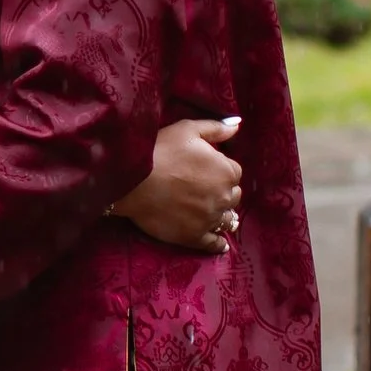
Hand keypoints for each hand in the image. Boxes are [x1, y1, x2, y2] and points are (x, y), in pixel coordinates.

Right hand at [114, 115, 241, 255]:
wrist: (133, 181)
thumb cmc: (160, 151)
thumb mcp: (188, 130)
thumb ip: (215, 128)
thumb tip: (237, 126)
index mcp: (226, 170)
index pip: (234, 172)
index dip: (221, 170)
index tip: (206, 169)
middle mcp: (223, 197)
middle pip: (232, 196)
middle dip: (222, 192)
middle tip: (204, 188)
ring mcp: (209, 219)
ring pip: (226, 219)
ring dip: (221, 214)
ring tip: (210, 212)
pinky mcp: (194, 236)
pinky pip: (213, 243)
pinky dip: (218, 243)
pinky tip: (220, 244)